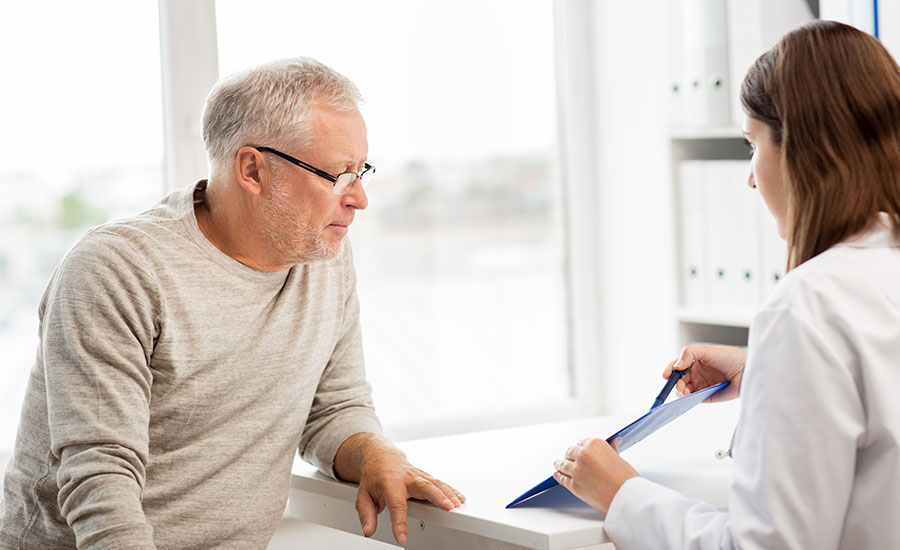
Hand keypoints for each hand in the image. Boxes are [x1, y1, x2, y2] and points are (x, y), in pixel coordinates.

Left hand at [335, 434, 464, 544]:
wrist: (381, 457)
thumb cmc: (374, 476)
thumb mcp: (363, 495)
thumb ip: (366, 514)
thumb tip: (368, 531)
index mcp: (389, 483)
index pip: (396, 505)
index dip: (399, 523)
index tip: (402, 537)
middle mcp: (406, 477)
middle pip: (423, 487)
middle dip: (436, 497)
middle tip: (447, 508)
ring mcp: (417, 475)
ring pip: (435, 484)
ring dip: (447, 494)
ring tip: (457, 506)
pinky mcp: (425, 476)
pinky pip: (439, 483)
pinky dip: (451, 490)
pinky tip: (459, 498)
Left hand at [553, 437, 637, 513]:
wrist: (627, 498)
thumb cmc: (626, 479)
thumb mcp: (619, 459)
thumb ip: (611, 449)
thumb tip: (614, 440)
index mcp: (595, 444)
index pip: (581, 442)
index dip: (580, 448)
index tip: (578, 450)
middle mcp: (583, 454)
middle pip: (570, 452)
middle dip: (570, 456)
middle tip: (569, 458)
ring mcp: (577, 470)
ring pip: (563, 464)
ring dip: (560, 464)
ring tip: (558, 464)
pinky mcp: (573, 484)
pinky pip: (562, 478)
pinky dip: (559, 476)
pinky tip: (558, 474)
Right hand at [664, 345, 746, 401]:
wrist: (746, 370)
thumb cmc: (729, 357)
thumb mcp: (705, 350)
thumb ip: (688, 354)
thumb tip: (676, 366)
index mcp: (694, 362)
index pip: (676, 366)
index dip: (669, 370)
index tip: (665, 375)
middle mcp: (696, 374)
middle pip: (677, 380)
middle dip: (674, 383)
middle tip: (677, 384)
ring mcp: (701, 386)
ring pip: (683, 390)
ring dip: (679, 391)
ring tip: (683, 390)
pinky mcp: (707, 396)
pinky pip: (693, 399)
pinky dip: (687, 399)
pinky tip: (688, 396)